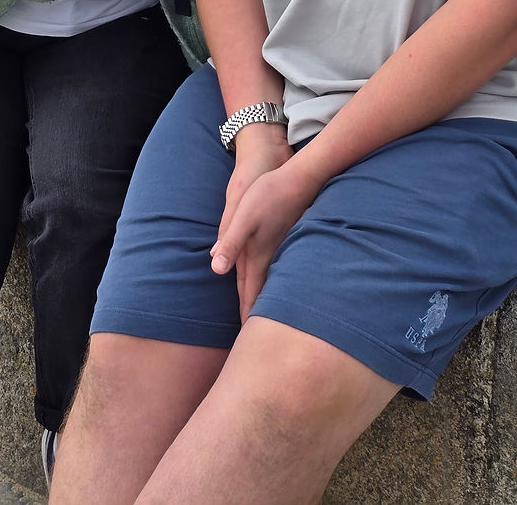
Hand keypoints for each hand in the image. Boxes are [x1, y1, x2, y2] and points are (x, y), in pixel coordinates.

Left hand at [211, 156, 322, 321]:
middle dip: (254, 310)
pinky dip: (271, 280)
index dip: (245, 312)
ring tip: (261, 312)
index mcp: (256, 255)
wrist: (299, 179)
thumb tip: (217, 270)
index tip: (244, 337)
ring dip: (264, 296)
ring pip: (269, 279)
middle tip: (251, 333)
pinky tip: (273, 279)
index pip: (249, 291)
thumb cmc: (268, 195)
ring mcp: (279, 247)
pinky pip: (276, 267)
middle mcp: (269, 255)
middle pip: (259, 289)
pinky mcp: (283, 238)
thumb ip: (230, 243)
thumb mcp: (242, 217)